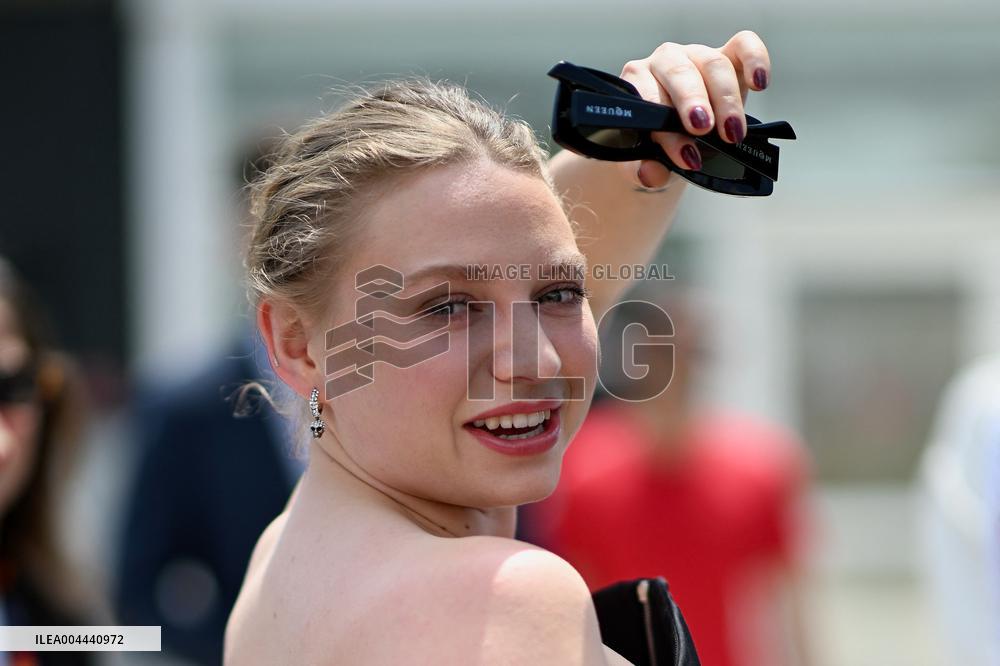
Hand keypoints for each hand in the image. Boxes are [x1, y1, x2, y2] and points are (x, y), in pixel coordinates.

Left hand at [619, 30, 770, 189]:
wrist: (675, 138)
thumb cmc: (655, 145)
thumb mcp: (644, 161)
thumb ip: (641, 169)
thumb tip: (651, 174)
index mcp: (637, 81)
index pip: (648, 95)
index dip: (667, 127)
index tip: (685, 156)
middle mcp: (664, 61)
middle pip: (680, 73)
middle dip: (695, 102)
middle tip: (705, 130)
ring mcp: (697, 54)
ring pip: (713, 64)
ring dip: (726, 98)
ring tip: (733, 132)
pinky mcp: (729, 54)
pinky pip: (744, 45)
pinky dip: (755, 60)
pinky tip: (760, 83)